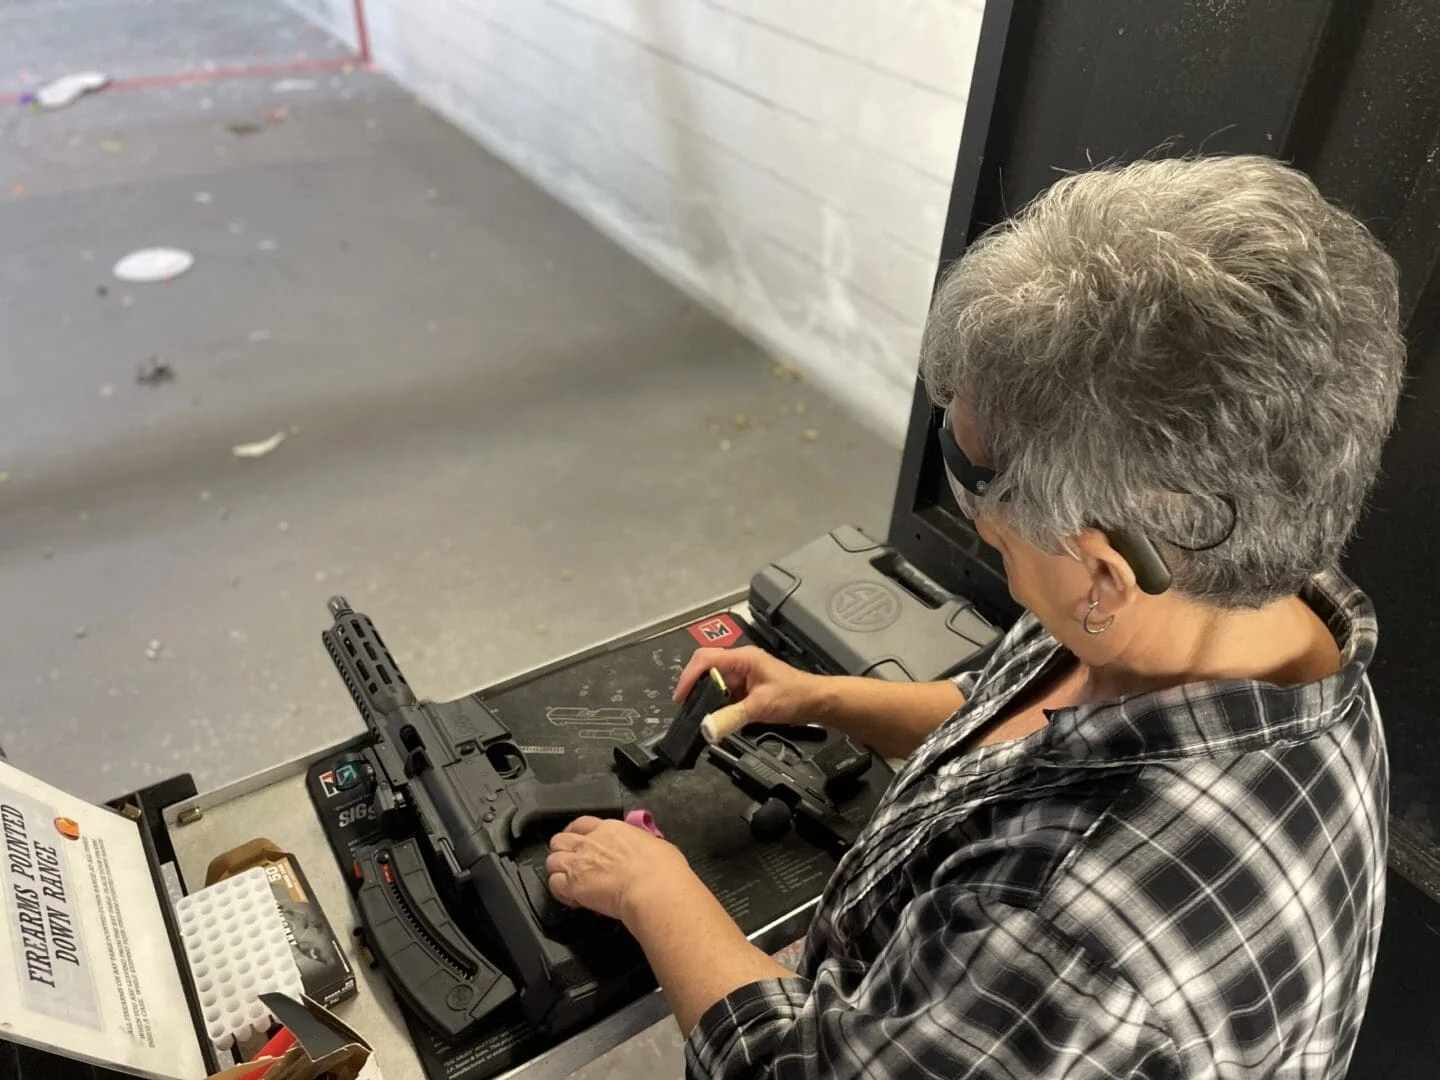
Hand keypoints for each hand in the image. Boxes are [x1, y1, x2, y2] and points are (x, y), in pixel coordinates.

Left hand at [546, 816, 693, 923]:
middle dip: (563, 851)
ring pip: (552, 861)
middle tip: (571, 863)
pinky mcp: (574, 886)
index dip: (576, 833)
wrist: (653, 887)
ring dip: (558, 870)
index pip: (581, 823)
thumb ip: (636, 844)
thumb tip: (639, 850)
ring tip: (569, 882)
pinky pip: (554, 884)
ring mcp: (579, 863)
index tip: (578, 841)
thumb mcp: (652, 843)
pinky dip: (560, 891)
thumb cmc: (661, 867)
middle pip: (560, 840)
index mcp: (609, 828)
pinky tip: (572, 897)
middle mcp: (590, 842)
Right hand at [672, 646, 821, 733]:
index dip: (688, 677)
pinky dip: (717, 704)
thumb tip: (706, 728)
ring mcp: (743, 675)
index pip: (705, 659)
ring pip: (714, 682)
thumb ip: (731, 717)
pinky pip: (725, 693)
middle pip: (706, 668)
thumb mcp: (761, 707)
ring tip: (699, 714)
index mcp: (743, 658)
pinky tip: (717, 716)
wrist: (817, 702)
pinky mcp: (747, 687)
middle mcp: (741, 663)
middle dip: (693, 686)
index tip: (680, 698)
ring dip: (706, 697)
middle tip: (686, 708)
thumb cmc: (796, 696)